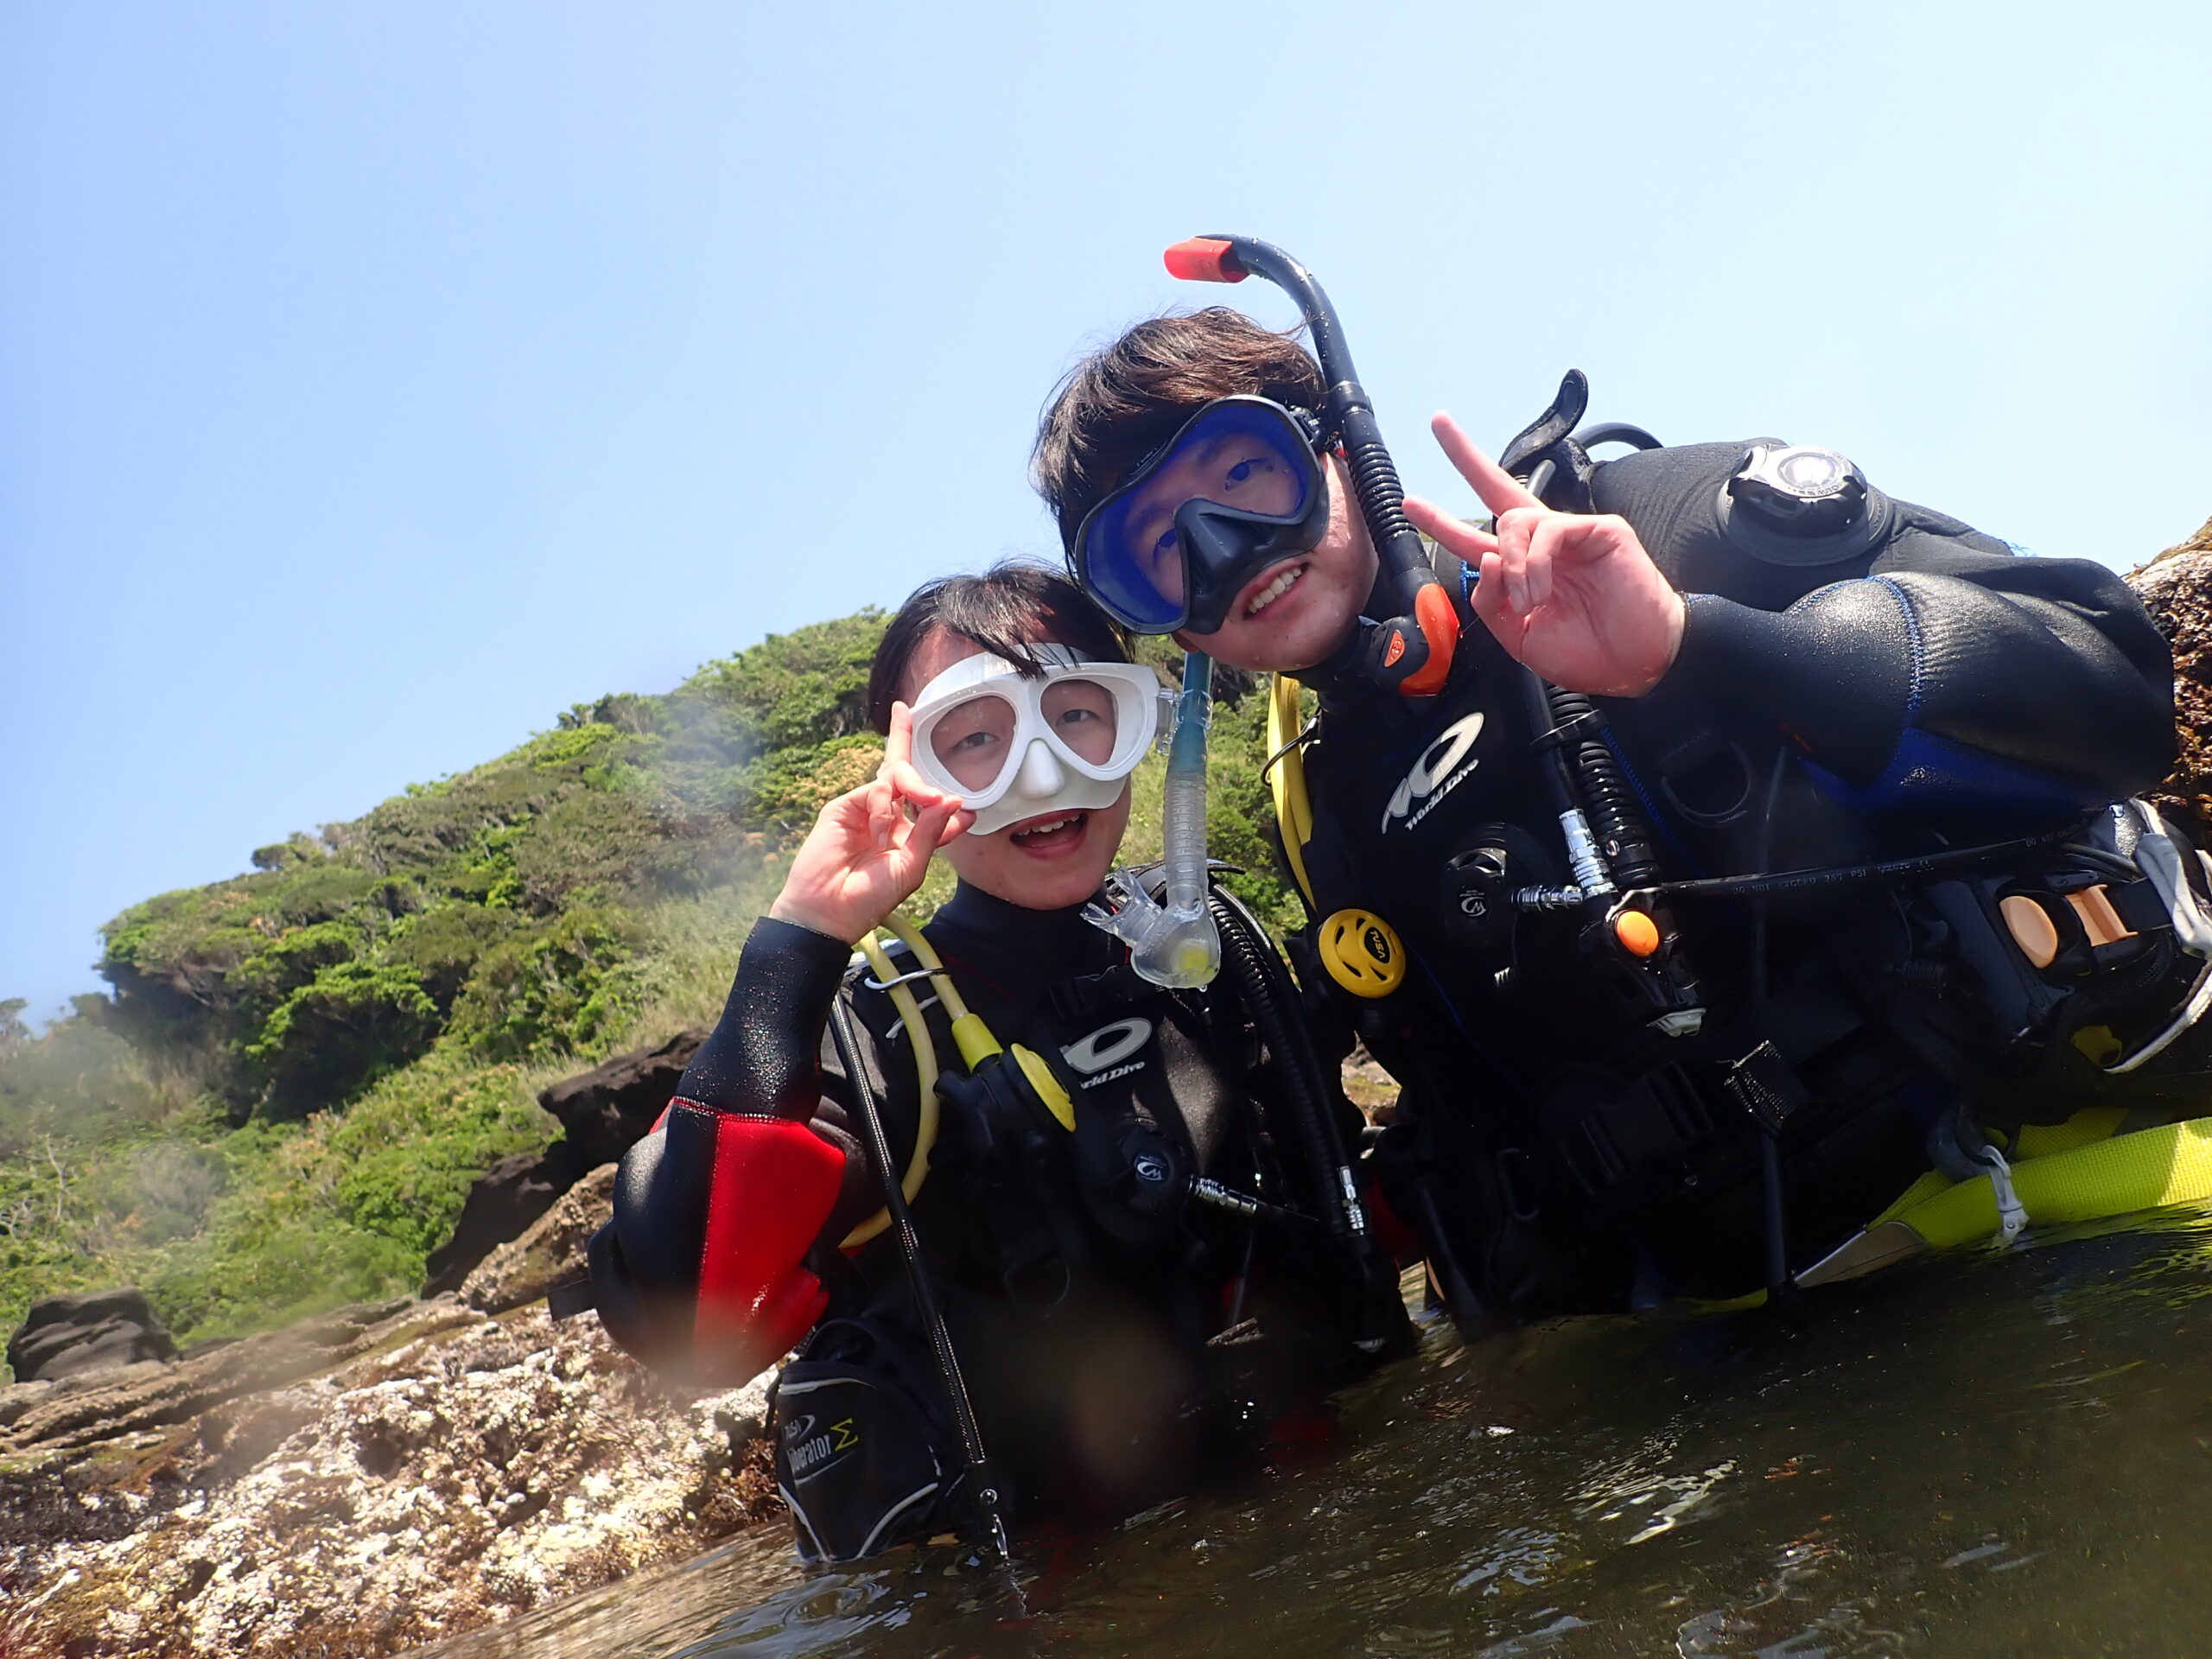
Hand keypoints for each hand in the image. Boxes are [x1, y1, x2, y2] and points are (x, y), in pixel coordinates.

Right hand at [767, 702, 973, 943]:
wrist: (829, 911)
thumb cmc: (871, 898)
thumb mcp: (911, 866)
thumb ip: (930, 831)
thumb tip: (953, 800)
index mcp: (909, 836)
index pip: (932, 808)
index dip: (949, 802)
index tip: (970, 811)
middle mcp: (889, 819)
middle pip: (905, 775)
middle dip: (913, 747)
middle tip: (930, 761)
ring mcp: (867, 810)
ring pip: (895, 776)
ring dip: (915, 784)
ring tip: (927, 800)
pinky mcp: (845, 807)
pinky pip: (876, 790)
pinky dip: (884, 807)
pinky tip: (880, 834)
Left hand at [1402, 413, 1685, 697]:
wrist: (1636, 665)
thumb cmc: (1588, 653)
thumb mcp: (1521, 637)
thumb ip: (1493, 603)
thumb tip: (1485, 558)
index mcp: (1523, 570)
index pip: (1476, 537)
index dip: (1443, 522)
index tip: (1411, 504)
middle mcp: (1544, 545)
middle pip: (1498, 489)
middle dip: (1464, 456)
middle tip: (1439, 422)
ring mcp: (1571, 534)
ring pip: (1514, 520)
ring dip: (1512, 564)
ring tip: (1530, 601)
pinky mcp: (1599, 529)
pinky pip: (1548, 530)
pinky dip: (1535, 563)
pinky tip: (1543, 591)